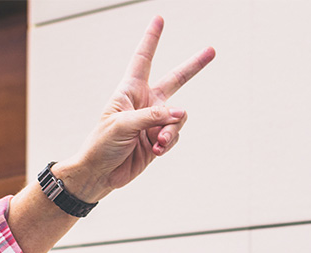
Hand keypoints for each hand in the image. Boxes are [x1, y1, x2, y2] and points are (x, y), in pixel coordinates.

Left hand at [57, 15, 215, 201]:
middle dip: (194, 66)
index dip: (151, 39)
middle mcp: (145, 103)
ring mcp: (153, 122)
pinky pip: (174, 135)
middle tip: (212, 50)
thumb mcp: (122, 125)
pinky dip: (169, 142)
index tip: (159, 19)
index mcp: (129, 92)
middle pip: (175, 79)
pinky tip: (157, 149)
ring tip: (158, 141)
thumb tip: (180, 114)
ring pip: (178, 117)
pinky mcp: (158, 140)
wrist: (98, 175)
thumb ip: (152, 116)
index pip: (143, 60)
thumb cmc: (101, 146)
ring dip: (171, 129)